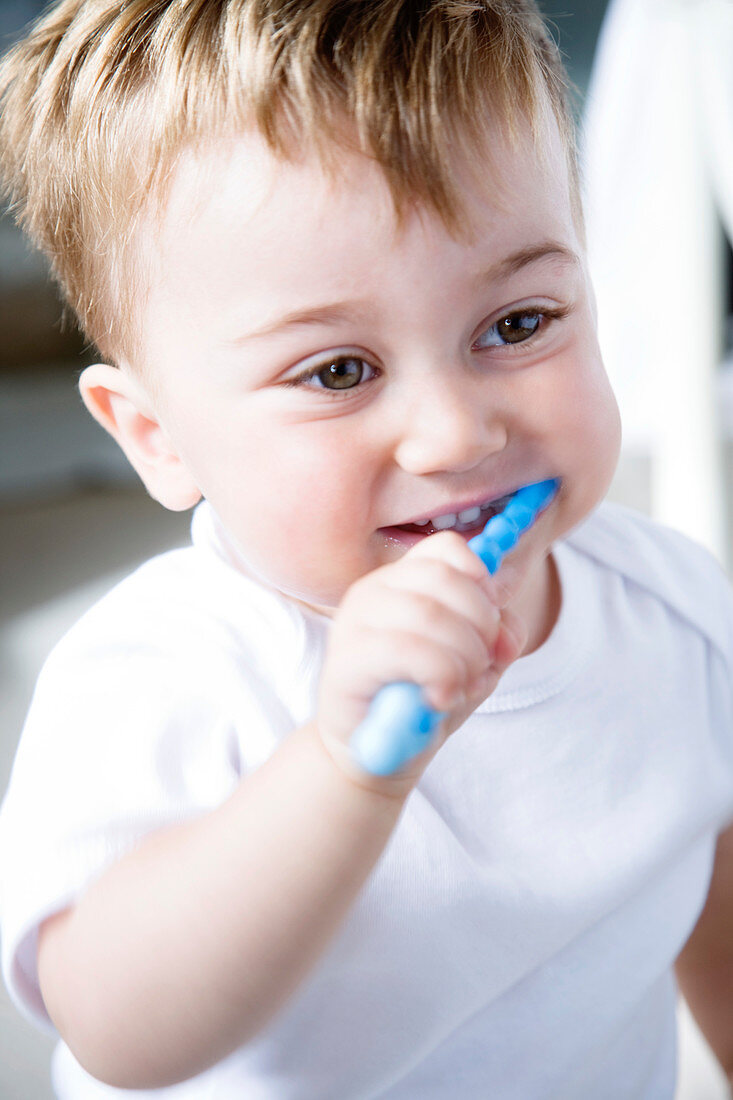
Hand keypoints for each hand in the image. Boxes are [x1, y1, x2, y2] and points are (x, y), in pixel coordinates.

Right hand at [316, 531, 526, 793]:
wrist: (377, 755)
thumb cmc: (423, 698)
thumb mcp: (476, 661)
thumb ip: (500, 636)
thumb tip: (506, 632)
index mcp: (402, 580)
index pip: (449, 548)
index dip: (482, 582)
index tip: (489, 625)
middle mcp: (373, 590)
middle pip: (446, 578)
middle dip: (481, 625)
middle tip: (480, 665)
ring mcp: (354, 622)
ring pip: (430, 613)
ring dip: (464, 656)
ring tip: (460, 686)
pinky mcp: (346, 659)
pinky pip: (410, 650)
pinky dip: (441, 676)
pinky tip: (440, 699)